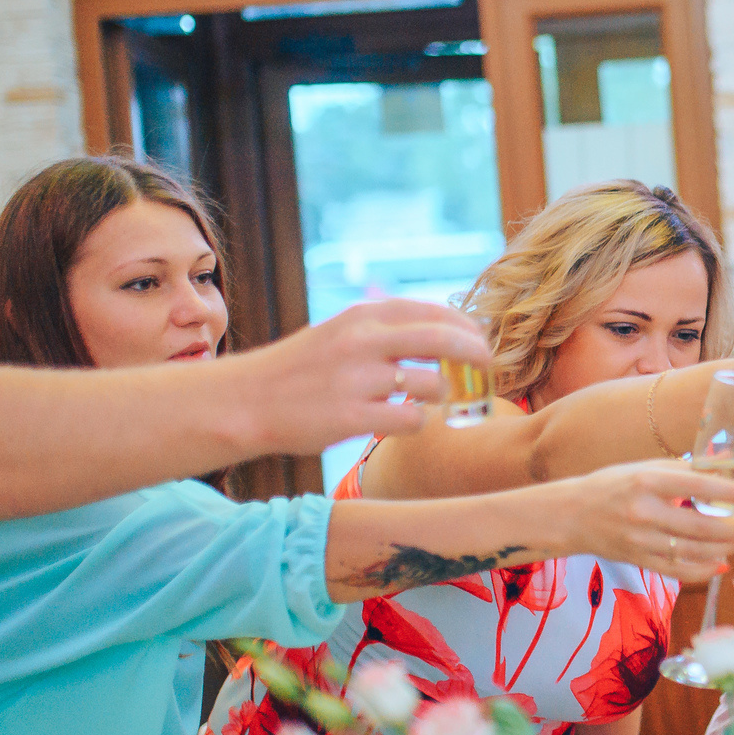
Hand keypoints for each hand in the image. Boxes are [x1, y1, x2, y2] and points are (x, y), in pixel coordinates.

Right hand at [238, 299, 494, 454]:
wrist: (245, 401)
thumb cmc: (301, 369)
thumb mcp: (340, 332)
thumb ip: (386, 330)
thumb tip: (446, 331)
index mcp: (363, 316)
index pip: (436, 312)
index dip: (468, 328)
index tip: (480, 342)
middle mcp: (363, 341)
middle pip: (445, 340)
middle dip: (477, 355)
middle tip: (487, 368)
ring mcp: (358, 380)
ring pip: (434, 385)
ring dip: (443, 395)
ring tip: (431, 400)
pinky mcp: (351, 418)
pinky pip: (412, 420)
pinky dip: (418, 422)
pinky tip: (404, 422)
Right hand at [550, 461, 733, 582]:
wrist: (571, 515)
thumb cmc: (612, 486)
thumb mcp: (645, 467)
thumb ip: (685, 469)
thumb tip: (727, 464)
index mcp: (647, 481)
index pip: (696, 486)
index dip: (729, 493)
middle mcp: (644, 512)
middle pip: (700, 526)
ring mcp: (641, 540)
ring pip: (693, 550)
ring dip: (724, 547)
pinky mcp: (639, 560)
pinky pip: (677, 570)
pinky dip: (703, 570)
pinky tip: (720, 564)